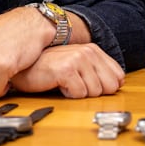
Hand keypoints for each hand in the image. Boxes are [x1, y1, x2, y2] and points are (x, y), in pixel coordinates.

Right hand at [9, 44, 124, 97]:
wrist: (25, 66)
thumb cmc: (50, 67)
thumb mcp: (78, 65)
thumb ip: (99, 71)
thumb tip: (118, 83)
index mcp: (93, 50)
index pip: (118, 76)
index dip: (106, 87)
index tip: (90, 85)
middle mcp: (88, 52)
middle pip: (109, 87)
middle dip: (94, 92)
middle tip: (77, 85)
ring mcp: (77, 60)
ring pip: (94, 92)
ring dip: (79, 93)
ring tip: (66, 83)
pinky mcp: (66, 70)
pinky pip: (79, 94)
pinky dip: (69, 95)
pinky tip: (60, 85)